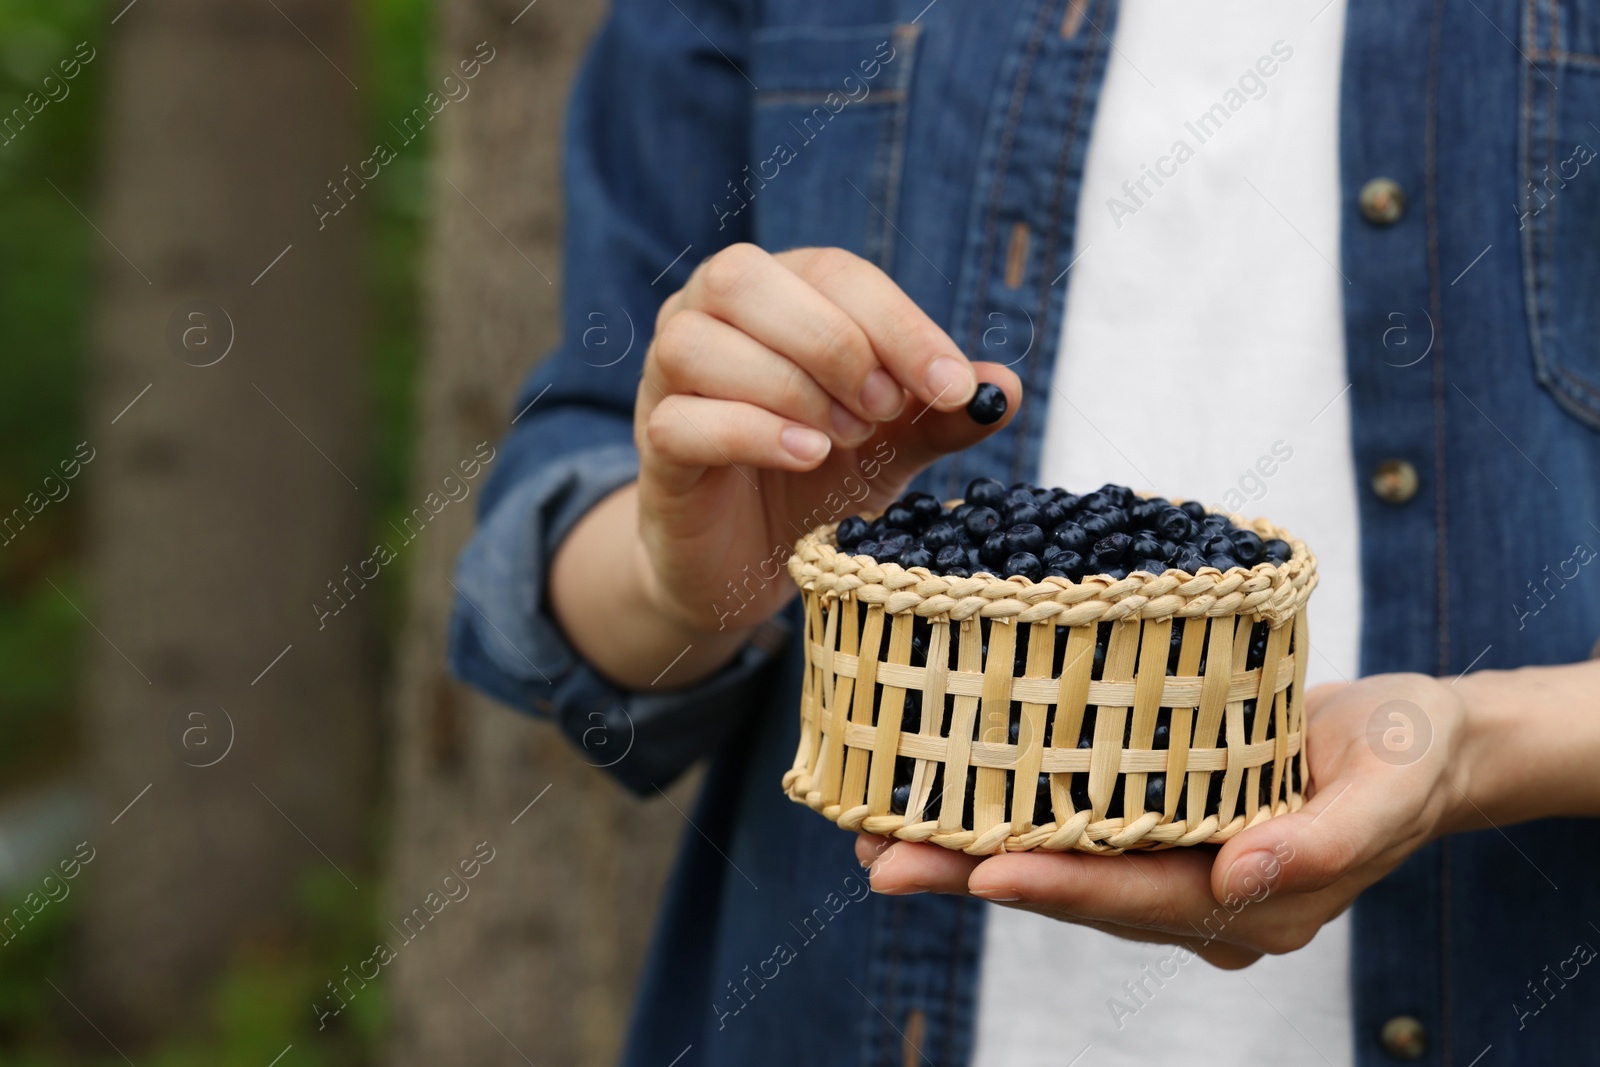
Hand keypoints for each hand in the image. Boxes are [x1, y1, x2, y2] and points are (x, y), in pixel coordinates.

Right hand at [633, 244, 1018, 634]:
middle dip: (832, 340)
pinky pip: (682, 420)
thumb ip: (941, 414)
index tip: (952, 384)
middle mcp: (706, 317)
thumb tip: (1006, 388)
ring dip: (788, 386)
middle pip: (744, 278)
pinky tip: (806, 457)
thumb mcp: (893, 444)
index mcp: (774, 293)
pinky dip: (750, 433)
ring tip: (844, 438)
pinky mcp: (655, 447)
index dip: (896, 322)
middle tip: (883, 409)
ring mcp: (666, 380)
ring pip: (698, 342)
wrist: (747, 562)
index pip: (831, 272)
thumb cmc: (815, 480)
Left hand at [857, 673, 1470, 968]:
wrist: (1416, 743)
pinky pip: (1074, 832)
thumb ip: (1324, 842)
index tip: (983, 871)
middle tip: (882, 860)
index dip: (1063, 888)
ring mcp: (1177, 869)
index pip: (1144, 900)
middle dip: (976, 879)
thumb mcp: (1391, 785)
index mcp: (1258, 903)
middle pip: (1078, 894)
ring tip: (875, 837)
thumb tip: (1240, 878)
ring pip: (1061, 868)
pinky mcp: (1159, 828)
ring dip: (967, 855)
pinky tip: (936, 806)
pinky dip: (1005, 820)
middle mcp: (1203, 899)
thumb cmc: (1409, 755)